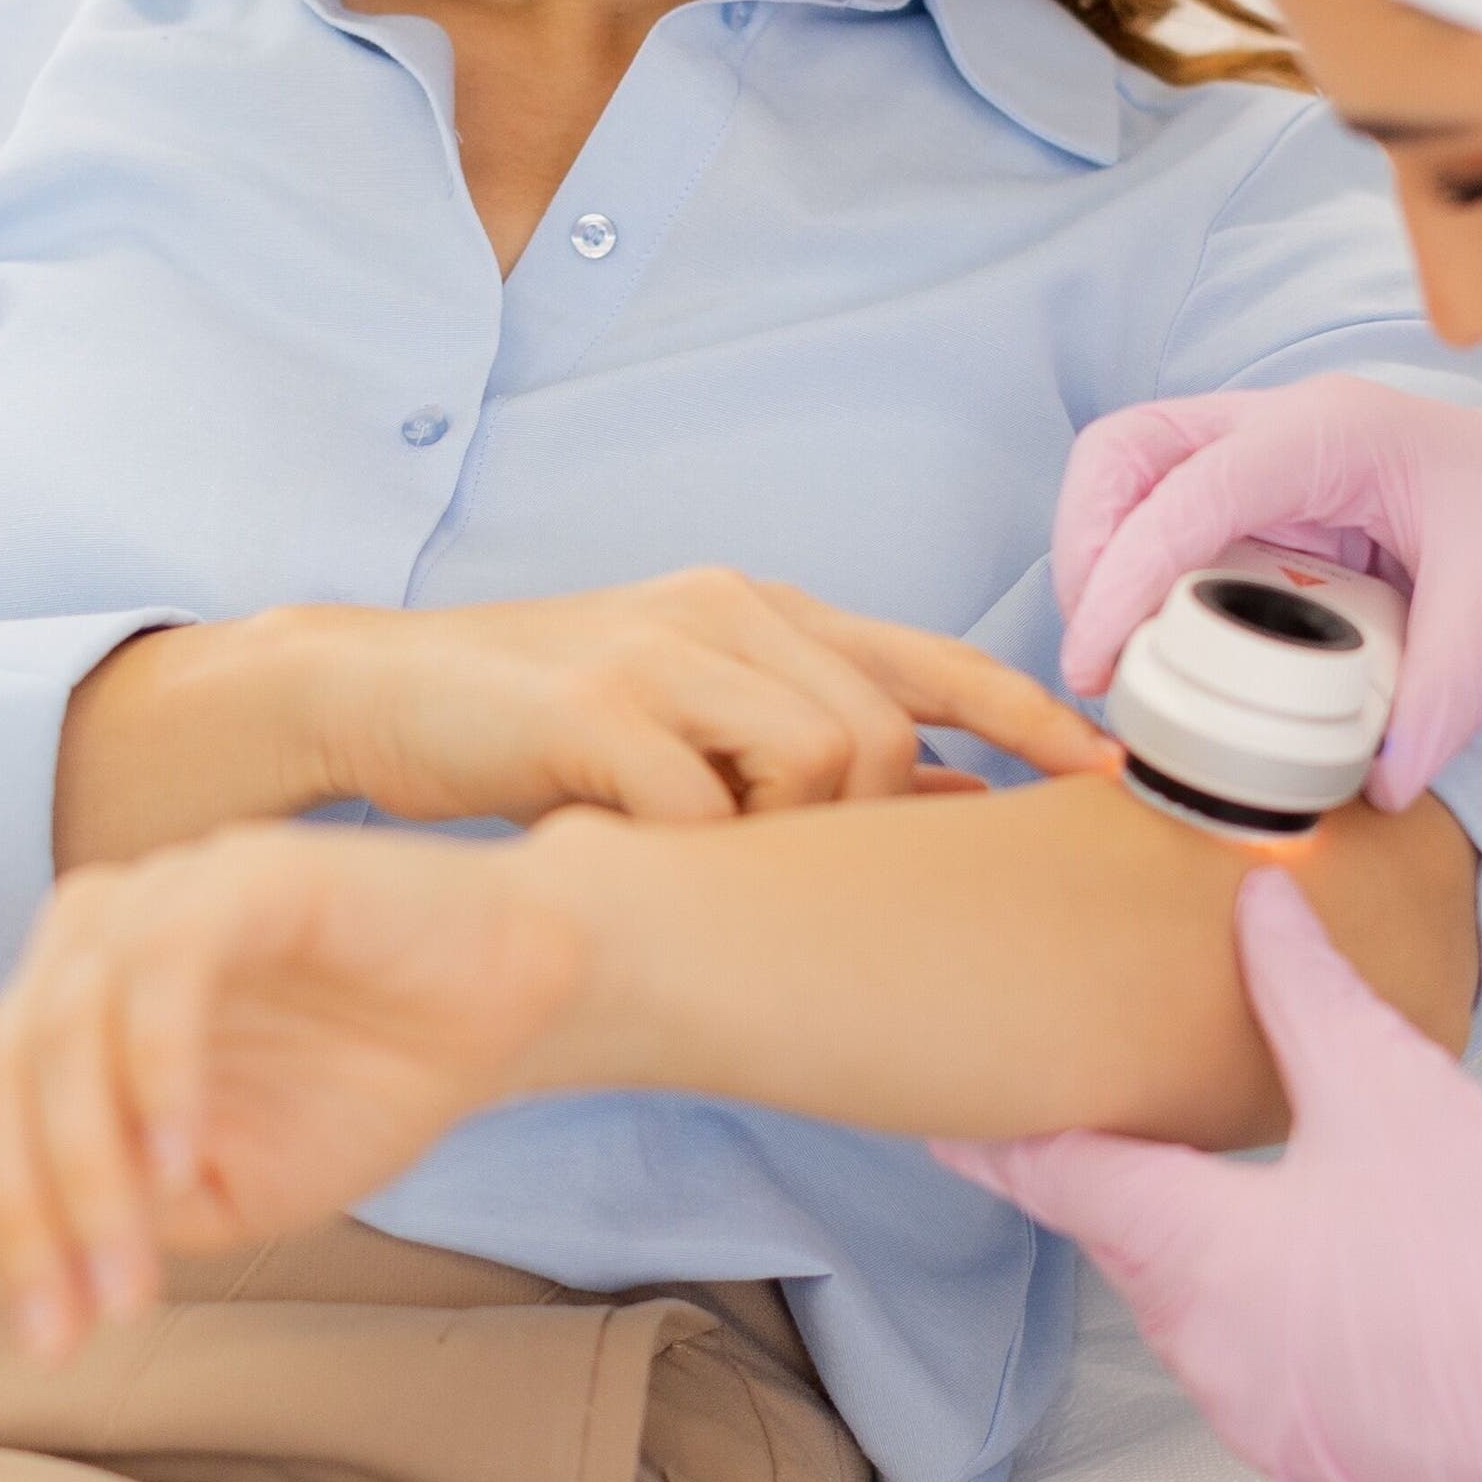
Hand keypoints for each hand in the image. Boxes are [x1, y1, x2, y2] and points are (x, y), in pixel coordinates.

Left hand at [0, 823, 582, 1358]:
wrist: (511, 1006)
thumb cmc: (361, 1090)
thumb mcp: (217, 1196)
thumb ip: (109, 1213)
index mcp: (62, 1014)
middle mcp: (87, 944)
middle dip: (23, 1225)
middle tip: (69, 1332)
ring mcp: (160, 898)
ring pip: (60, 1034)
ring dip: (84, 1178)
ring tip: (135, 1284)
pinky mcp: (243, 872)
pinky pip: (161, 969)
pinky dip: (155, 1073)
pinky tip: (186, 1161)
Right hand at [56, 570, 1112, 866]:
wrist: (370, 687)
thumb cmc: (537, 721)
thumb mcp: (686, 714)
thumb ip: (803, 745)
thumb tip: (954, 811)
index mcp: (758, 610)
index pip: (930, 658)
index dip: (1028, 719)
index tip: (1111, 773)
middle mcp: (723, 612)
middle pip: (881, 735)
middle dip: (869, 822)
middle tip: (790, 871)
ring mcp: (658, 652)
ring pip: (815, 763)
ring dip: (776, 837)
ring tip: (692, 850)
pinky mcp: (589, 709)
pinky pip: (700, 808)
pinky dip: (687, 851)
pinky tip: (630, 852)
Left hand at [937, 872, 1481, 1481]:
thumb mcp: (1397, 1093)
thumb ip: (1306, 993)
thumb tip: (1256, 903)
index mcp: (1198, 1254)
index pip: (1059, 1180)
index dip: (999, 1138)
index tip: (944, 1113)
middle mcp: (1202, 1348)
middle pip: (1127, 1242)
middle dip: (1120, 1178)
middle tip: (1111, 1113)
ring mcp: (1254, 1418)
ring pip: (1192, 1308)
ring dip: (1204, 1248)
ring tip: (1242, 1187)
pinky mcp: (1314, 1460)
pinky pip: (1257, 1370)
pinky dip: (1268, 1316)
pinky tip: (1328, 1277)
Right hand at [1051, 375, 1481, 809]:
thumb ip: (1443, 693)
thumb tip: (1380, 780)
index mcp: (1333, 430)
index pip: (1189, 485)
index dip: (1125, 568)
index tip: (1098, 658)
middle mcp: (1285, 431)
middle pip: (1126, 453)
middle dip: (1086, 547)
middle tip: (1094, 657)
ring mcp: (1272, 467)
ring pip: (1136, 485)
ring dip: (1106, 568)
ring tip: (1118, 667)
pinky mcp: (1274, 512)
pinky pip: (1177, 532)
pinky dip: (1148, 589)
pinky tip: (1166, 660)